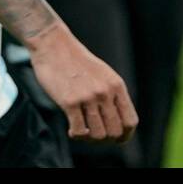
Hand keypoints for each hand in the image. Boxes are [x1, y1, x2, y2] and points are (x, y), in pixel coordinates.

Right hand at [27, 22, 137, 142]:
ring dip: (89, 138)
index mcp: (116, 85)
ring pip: (98, 135)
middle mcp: (104, 92)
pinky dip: (76, 135)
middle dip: (105, 139)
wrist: (52, 44)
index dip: (125, 135)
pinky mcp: (69, 101)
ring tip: (81, 130)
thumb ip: (111, 94)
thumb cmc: (75, 60)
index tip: (116, 139)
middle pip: (114, 132)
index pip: (130, 121)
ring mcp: (87, 97)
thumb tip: (116, 122)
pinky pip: (79, 131)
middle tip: (93, 134)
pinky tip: (71, 130)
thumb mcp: (102, 73)